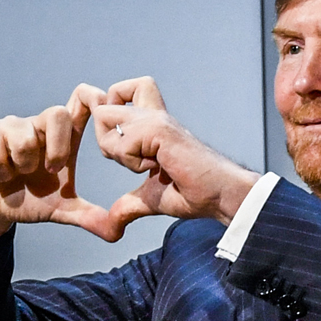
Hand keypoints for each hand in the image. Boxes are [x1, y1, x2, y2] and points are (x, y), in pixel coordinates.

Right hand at [0, 84, 122, 243]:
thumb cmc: (29, 200)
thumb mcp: (62, 210)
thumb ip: (90, 216)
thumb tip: (117, 232)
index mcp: (62, 138)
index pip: (80, 103)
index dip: (92, 98)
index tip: (102, 106)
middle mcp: (38, 126)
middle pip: (58, 113)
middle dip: (57, 148)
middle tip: (51, 170)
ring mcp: (10, 126)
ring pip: (25, 135)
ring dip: (23, 164)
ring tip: (18, 174)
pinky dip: (1, 169)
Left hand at [92, 77, 258, 226]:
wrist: (220, 194)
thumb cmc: (197, 193)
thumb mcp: (151, 198)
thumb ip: (129, 204)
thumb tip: (113, 224)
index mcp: (150, 125)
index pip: (114, 97)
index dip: (106, 122)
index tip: (126, 150)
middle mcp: (151, 115)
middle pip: (100, 107)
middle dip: (105, 139)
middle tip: (136, 160)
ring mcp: (154, 118)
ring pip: (103, 119)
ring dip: (120, 152)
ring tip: (151, 164)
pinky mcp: (158, 128)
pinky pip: (120, 142)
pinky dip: (133, 163)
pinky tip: (159, 167)